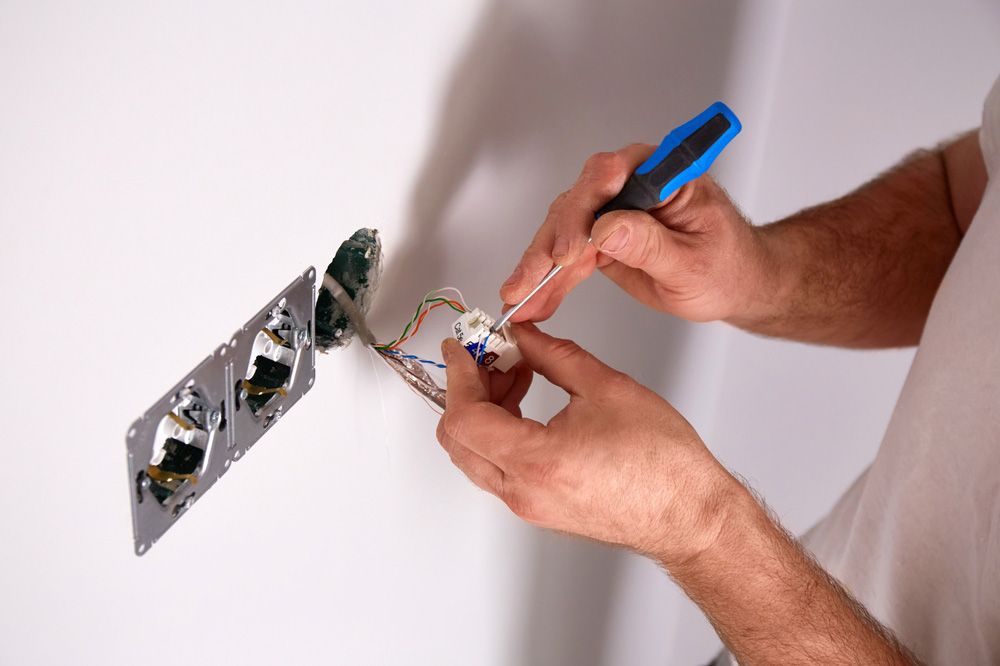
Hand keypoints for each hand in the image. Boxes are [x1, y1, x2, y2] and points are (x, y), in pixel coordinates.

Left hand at [436, 324, 737, 563]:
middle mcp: (522, 491)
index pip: (465, 417)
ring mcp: (527, 505)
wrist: (689, 515)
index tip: (461, 348)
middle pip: (458, 438)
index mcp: (536, 462)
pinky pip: (497, 467)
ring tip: (515, 372)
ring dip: (482, 409)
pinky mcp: (538, 508)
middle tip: (488, 355)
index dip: (458, 375)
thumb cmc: (663, 465)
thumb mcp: (606, 388)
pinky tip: (524, 401)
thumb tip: (524, 336)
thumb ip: (554, 356)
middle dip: (466, 389)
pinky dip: (499, 430)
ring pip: (475, 453)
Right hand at [499, 144, 772, 323]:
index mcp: (662, 173)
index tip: (570, 246)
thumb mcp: (693, 262)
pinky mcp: (600, 237)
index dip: (583, 208)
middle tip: (531, 281)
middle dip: (548, 246)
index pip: (610, 174)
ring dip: (537, 267)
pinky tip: (533, 300)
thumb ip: (650, 244)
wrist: (733, 282)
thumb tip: (607, 228)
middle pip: (576, 204)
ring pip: (561, 231)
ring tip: (520, 299)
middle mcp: (631, 183)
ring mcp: (612, 209)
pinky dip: (548, 280)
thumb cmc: (728, 266)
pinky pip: (567, 255)